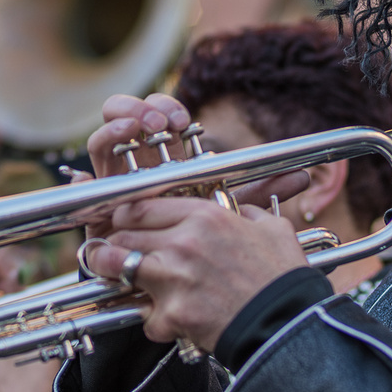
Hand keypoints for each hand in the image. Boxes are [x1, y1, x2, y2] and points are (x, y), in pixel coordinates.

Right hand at [80, 91, 306, 237]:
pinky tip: (102, 158)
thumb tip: (304, 176)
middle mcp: (139, 161)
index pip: (162, 117)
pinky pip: (88, 170)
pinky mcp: (97, 197)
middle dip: (144, 108)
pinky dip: (93, 158)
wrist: (169, 283)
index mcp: (167, 157)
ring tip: (135, 128)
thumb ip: (258, 194)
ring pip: (106, 134)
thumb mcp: (227, 215)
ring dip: (119, 121)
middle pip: (132, 114)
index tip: (185, 123)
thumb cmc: (196, 246)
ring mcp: (115, 176)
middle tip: (161, 122)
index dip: (168, 109)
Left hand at [85, 197, 307, 350]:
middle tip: (114, 253)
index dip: (125, 215)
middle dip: (114, 244)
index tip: (123, 224)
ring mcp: (174, 279)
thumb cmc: (282, 277)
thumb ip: (248, 213)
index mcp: (205, 216)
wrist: (287, 322)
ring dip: (114, 274)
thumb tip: (241, 210)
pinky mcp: (173, 314)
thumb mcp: (272, 229)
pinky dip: (156, 322)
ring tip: (118, 280)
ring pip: (116, 267)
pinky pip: (146, 316)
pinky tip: (171, 322)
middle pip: (122, 234)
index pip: (141, 206)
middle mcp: (183, 242)